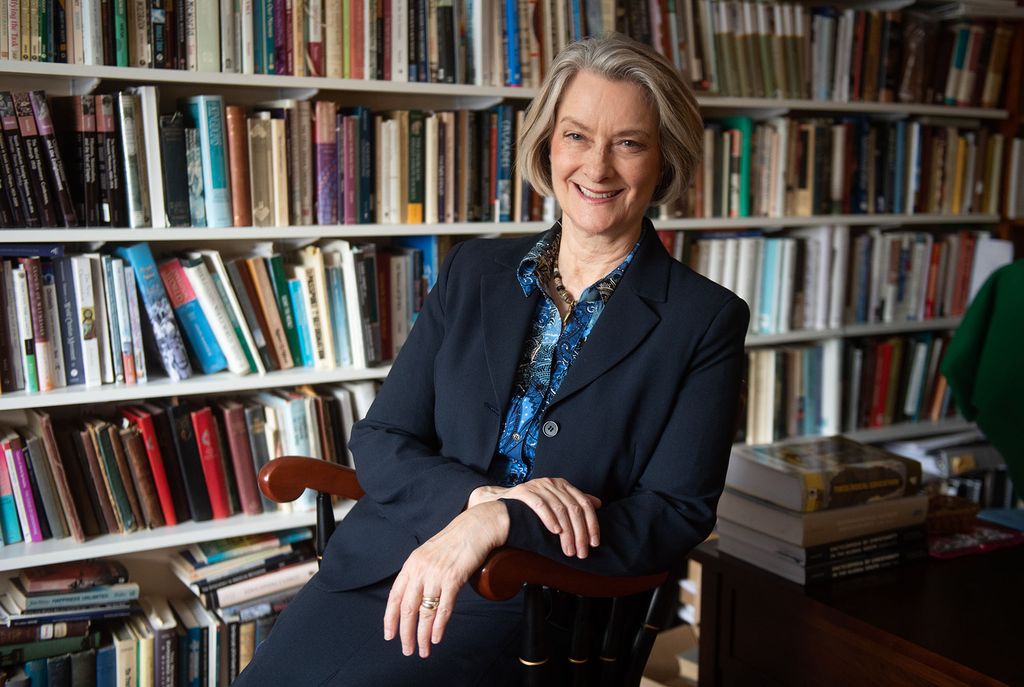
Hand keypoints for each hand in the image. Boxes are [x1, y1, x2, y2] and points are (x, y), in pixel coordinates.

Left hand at [383, 501, 508, 658]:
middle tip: (408, 650)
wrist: (476, 527)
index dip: (390, 618)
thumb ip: (420, 573)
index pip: (394, 596)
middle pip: (407, 609)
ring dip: (423, 635)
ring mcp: (436, 575)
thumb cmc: (454, 541)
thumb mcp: (429, 555)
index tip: (389, 636)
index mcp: (411, 564)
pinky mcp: (453, 579)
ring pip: (425, 613)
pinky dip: (438, 626)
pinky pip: (443, 608)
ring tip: (423, 650)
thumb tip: (414, 597)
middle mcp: (420, 570)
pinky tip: (436, 638)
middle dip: (406, 633)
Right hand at [468, 478, 601, 558]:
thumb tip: (598, 503)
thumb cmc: (531, 509)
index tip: (594, 543)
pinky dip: (550, 519)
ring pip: (560, 510)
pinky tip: (555, 532)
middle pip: (574, 509)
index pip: (584, 504)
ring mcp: (538, 486)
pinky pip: (540, 506)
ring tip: (568, 550)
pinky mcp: (524, 492)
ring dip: (567, 533)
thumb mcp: (555, 502)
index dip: (592, 524)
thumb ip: (574, 502)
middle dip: (580, 533)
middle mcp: (552, 483)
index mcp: (563, 484)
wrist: (502, 508)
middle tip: (581, 552)